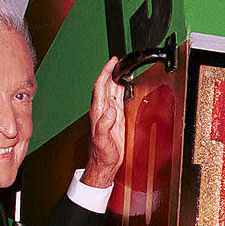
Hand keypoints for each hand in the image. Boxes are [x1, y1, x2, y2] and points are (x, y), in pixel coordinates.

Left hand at [82, 56, 125, 189]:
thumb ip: (104, 125)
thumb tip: (111, 110)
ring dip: (118, 79)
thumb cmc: (102, 154)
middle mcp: (103, 110)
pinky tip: (126, 86)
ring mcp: (109, 114)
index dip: (106, 72)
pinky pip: (119, 99)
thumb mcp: (102, 140)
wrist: (105, 164)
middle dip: (112, 71)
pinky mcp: (116, 118)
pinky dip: (123, 90)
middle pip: (107, 85)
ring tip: (124, 69)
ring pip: (113, 90)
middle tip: (120, 61)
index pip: (100, 86)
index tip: (113, 62)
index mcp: (98, 112)